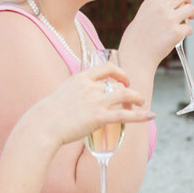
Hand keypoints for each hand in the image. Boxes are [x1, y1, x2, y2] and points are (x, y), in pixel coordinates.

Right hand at [35, 61, 151, 148]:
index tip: (123, 79)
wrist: (43, 125)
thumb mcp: (63, 94)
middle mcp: (91, 87)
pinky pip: (125, 115)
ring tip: (142, 104)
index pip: (106, 67)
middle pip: (119, 84)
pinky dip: (140, 115)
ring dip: (137, 98)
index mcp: (81, 78)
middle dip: (130, 89)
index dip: (119, 72)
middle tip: (134, 96)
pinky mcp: (99, 118)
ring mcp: (96, 102)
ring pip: (126, 95)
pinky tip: (150, 116)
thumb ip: (76, 93)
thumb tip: (82, 99)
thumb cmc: (49, 114)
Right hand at [120, 0, 193, 65]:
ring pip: (190, 9)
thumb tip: (167, 6)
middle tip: (188, 6)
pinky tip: (185, 34)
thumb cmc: (135, 40)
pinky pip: (189, 28)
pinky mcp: (177, 33)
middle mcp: (161, 8)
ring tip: (190, 18)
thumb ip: (153, 9)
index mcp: (151, 2)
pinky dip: (189, 31)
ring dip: (192, 13)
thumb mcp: (141, 16)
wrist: (136, 56)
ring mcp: (170, 20)